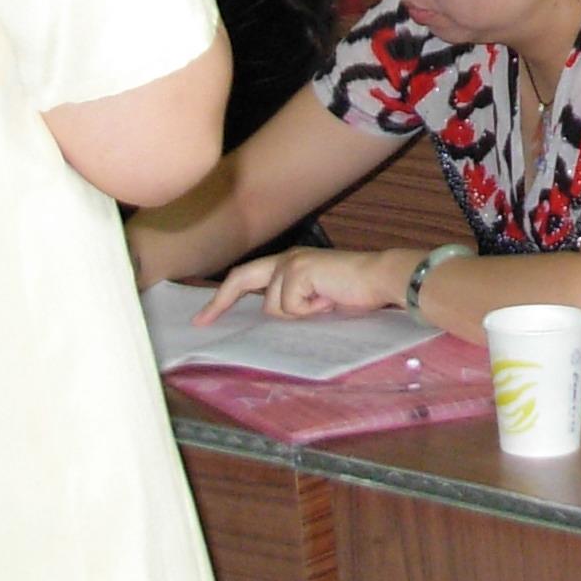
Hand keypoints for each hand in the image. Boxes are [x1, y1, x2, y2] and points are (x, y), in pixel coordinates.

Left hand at [192, 246, 407, 326]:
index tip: (205, 317)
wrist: (379, 278)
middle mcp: (286, 259)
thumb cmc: (354, 291)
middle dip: (220, 302)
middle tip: (201, 322)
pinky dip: (310, 311)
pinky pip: (291, 307)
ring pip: (273, 307)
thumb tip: (268, 320)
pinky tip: (328, 300)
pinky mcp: (299, 272)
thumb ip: (292, 301)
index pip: (247, 277)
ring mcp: (291, 263)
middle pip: (242, 279)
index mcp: (288, 263)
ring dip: (298, 314)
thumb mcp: (315, 298)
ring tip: (324, 303)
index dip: (224, 297)